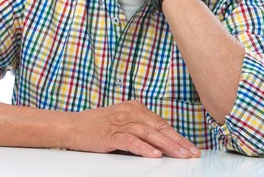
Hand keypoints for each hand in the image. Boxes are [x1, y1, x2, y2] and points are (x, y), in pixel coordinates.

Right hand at [66, 100, 200, 158]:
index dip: (178, 136)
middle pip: (158, 127)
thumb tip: (162, 143)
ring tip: (180, 155)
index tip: (191, 147)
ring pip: (148, 134)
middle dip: (177, 141)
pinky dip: (143, 148)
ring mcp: (119, 123)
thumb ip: (140, 128)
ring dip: (166, 145)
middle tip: (191, 153)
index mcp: (134, 108)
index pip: (161, 123)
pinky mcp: (110, 134)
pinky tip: (154, 154)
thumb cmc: (96, 126)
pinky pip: (130, 141)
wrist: (71, 126)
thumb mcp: (121, 122)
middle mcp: (129, 112)